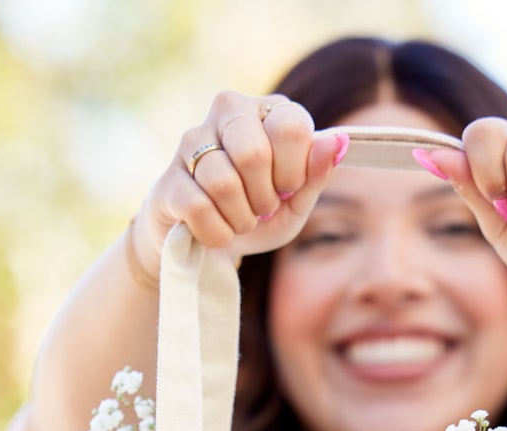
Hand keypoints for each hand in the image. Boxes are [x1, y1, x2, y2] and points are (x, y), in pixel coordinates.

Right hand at [131, 91, 347, 270]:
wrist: (209, 243)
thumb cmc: (257, 215)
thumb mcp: (296, 202)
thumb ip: (316, 174)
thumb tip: (337, 141)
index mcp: (268, 110)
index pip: (291, 127)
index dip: (294, 171)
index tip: (287, 189)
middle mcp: (229, 111)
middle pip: (253, 153)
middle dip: (263, 197)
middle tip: (261, 208)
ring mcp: (192, 139)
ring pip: (222, 182)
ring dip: (239, 218)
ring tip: (238, 219)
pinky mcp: (169, 177)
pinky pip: (198, 208)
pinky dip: (216, 233)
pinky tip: (215, 231)